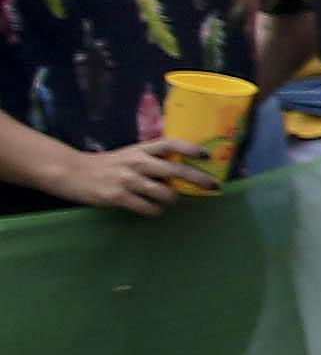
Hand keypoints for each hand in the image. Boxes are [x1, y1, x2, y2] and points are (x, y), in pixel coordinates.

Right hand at [57, 141, 194, 216]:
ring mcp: (127, 180)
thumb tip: (182, 173)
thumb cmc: (109, 165)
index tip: (207, 154)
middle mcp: (136, 162)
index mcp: (140, 149)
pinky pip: (147, 208)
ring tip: (169, 201)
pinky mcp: (117, 197)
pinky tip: (154, 210)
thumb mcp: (131, 155)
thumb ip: (153, 160)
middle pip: (175, 170)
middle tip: (213, 186)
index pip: (170, 144)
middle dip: (198, 178)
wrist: (73, 172)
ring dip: (173, 199)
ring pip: (164, 192)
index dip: (190, 148)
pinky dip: (155, 211)